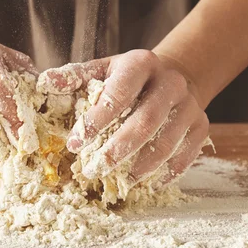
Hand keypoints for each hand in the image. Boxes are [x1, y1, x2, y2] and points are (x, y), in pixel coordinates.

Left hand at [39, 50, 209, 183]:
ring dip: (143, 165)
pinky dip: (170, 171)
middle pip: (145, 122)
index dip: (96, 121)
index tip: (74, 145)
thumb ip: (76, 77)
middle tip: (94, 170)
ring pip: (167, 141)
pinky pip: (188, 152)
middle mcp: (170, 83)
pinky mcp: (202, 124)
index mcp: (141, 64)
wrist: (176, 73)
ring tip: (121, 181)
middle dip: (118, 150)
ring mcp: (189, 105)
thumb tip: (46, 83)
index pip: (118, 94)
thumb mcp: (104, 68)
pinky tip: (151, 183)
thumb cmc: (130, 77)